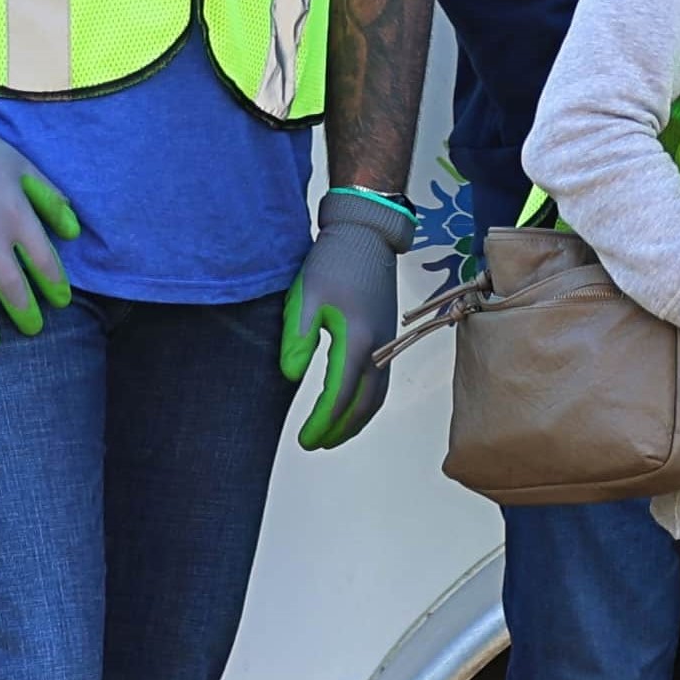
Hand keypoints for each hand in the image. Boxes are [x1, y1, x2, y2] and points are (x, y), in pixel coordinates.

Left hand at [279, 189, 412, 450]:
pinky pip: (382, 382)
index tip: (305, 439)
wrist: (366, 235)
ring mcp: (388, 344)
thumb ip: (297, 339)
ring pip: (377, 397)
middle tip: (315, 444)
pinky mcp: (389, 337)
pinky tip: (353, 404)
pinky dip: (368, 403)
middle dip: (339, 429)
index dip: (322, 422)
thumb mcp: (305, 296)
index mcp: (356, 340)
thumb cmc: (333, 261)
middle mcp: (378, 348)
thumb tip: (290, 376)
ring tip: (334, 435)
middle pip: (363, 405)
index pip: (339, 396)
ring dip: (357, 421)